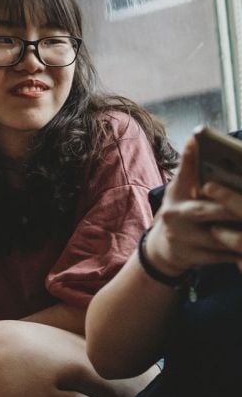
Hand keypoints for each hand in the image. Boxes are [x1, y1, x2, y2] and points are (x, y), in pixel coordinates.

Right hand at [147, 136, 241, 275]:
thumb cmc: (179, 212)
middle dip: (231, 207)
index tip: (203, 149)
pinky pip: (223, 255)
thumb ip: (189, 168)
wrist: (163, 249)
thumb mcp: (179, 190)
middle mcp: (175, 217)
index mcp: (174, 196)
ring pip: (220, 236)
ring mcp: (183, 239)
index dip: (192, 163)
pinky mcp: (193, 257)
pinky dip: (239, 253)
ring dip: (239, 233)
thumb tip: (194, 139)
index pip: (183, 177)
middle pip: (206, 210)